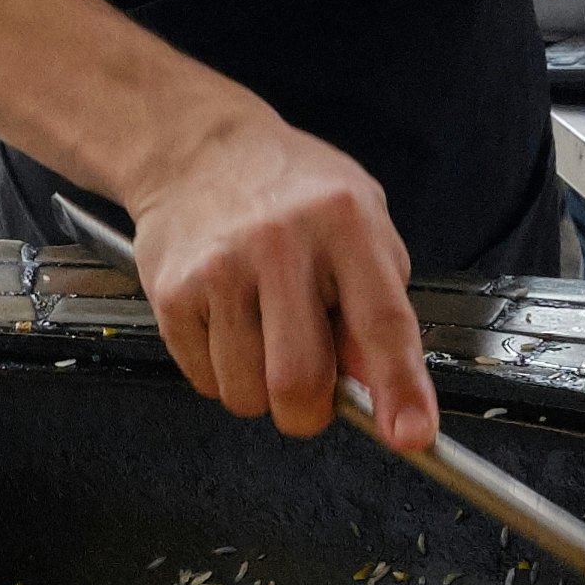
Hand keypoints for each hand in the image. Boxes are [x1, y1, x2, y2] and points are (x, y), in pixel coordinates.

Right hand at [126, 113, 431, 448]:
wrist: (195, 150)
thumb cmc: (289, 189)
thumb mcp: (360, 221)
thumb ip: (379, 301)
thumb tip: (378, 385)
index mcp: (343, 223)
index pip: (381, 323)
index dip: (400, 389)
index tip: (411, 434)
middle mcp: (280, 244)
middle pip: (299, 381)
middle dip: (309, 410)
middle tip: (311, 388)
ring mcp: (220, 270)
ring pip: (246, 393)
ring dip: (260, 389)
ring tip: (262, 334)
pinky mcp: (173, 293)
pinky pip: (205, 380)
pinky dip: (222, 373)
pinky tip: (228, 324)